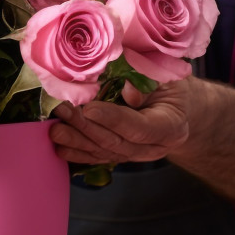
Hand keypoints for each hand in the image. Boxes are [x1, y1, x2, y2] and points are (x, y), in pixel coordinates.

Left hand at [48, 79, 190, 164]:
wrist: (179, 107)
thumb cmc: (171, 85)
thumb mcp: (166, 78)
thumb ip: (148, 83)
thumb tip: (127, 89)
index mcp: (171, 127)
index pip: (140, 128)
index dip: (114, 119)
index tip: (89, 108)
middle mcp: (154, 147)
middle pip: (117, 142)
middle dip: (86, 128)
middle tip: (63, 112)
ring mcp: (137, 155)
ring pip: (104, 152)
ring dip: (77, 141)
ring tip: (55, 129)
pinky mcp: (122, 156)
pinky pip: (99, 157)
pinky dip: (78, 152)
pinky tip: (60, 147)